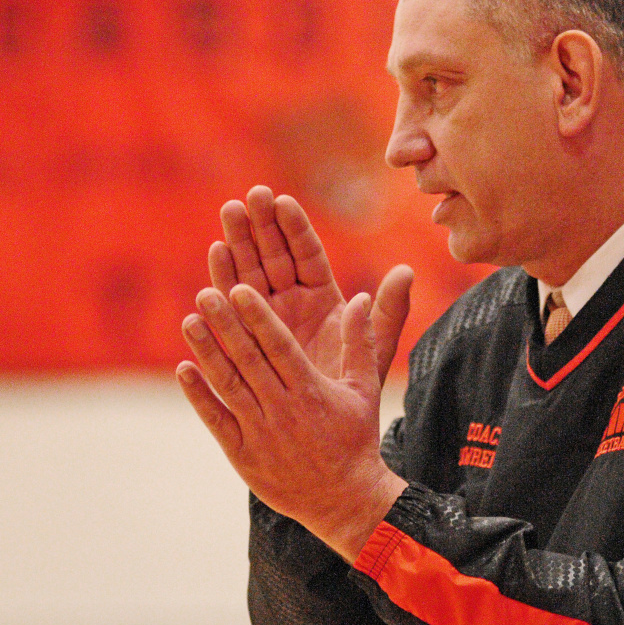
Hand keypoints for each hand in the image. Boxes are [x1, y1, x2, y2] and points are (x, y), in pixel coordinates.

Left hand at [177, 282, 407, 561]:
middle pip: (249, 360)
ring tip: (189, 321)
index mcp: (311, 391)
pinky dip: (199, 396)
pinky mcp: (243, 454)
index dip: (258, 317)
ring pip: (229, 386)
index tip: (239, 290)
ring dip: (207, 353)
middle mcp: (283, 409)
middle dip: (226, 325)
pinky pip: (217, 421)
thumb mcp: (364, 389)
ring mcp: (261, 433)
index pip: (279, 346)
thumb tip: (359, 298)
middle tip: (204, 294)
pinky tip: (183, 370)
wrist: (344, 500)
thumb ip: (359, 342)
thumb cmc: (356, 439)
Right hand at [211, 186, 412, 383]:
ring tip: (229, 211)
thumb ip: (389, 312)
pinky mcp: (242, 333)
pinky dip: (223, 278)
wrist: (322, 427)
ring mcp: (264, 315)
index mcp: (323, 297)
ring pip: (250, 271)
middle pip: (275, 255)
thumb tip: (407, 271)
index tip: (282, 200)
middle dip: (262, 225)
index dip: (295, 228)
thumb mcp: (375, 350)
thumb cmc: (351, 387)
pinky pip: (231, 302)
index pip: (307, 254)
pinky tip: (216, 252)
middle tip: (251, 196)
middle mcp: (291, 300)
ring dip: (239, 242)